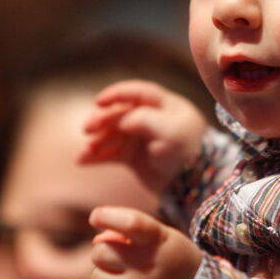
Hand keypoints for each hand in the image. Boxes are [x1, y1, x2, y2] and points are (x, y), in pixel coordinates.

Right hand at [80, 79, 207, 194]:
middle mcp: (150, 119)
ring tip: (85, 152)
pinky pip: (110, 153)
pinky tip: (83, 161)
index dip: (117, 94)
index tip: (98, 101)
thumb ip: (147, 120)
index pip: (137, 93)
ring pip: (112, 134)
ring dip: (96, 141)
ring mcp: (140, 138)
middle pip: (120, 113)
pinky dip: (96, 156)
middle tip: (87, 129)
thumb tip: (122, 119)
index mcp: (165, 105)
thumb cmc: (190, 152)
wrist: (197, 185)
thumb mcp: (172, 132)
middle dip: (102, 120)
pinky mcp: (133, 157)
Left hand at [88, 206, 202, 278]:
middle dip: (107, 253)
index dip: (109, 217)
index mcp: (158, 240)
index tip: (96, 217)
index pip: (131, 223)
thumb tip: (96, 241)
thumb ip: (128, 230)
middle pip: (100, 251)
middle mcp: (147, 266)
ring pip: (96, 276)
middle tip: (125, 260)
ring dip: (107, 276)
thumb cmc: (168, 259)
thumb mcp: (159, 236)